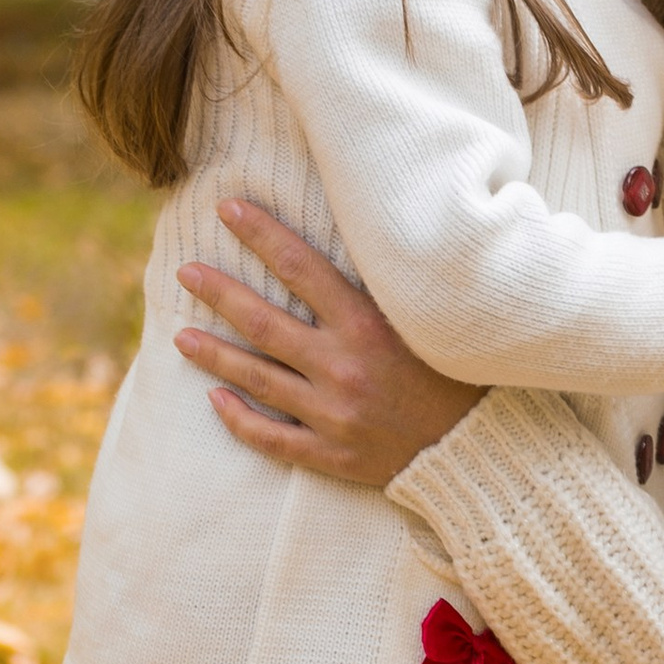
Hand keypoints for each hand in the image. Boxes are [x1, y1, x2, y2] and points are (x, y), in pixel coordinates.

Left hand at [173, 197, 484, 487]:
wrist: (482, 451)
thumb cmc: (463, 374)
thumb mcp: (431, 318)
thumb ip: (389, 285)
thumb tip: (363, 230)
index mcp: (369, 324)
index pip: (300, 266)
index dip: (259, 233)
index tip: (227, 208)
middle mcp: (344, 367)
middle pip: (264, 321)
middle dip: (219, 293)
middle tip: (187, 272)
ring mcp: (334, 414)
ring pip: (257, 379)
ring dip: (215, 355)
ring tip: (181, 336)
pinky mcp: (332, 455)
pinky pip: (271, 438)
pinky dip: (239, 420)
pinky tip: (214, 401)